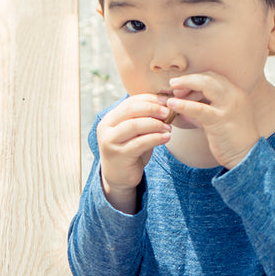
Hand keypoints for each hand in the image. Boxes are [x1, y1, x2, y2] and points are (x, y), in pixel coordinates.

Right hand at [96, 94, 172, 211]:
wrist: (119, 177)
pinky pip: (140, 143)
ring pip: (135, 125)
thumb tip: (166, 104)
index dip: (149, 99)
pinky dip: (156, 138)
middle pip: (131, 110)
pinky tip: (166, 137)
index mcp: (110, 118)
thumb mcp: (136, 133)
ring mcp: (110, 142)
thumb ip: (144, 119)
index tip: (166, 101)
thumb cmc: (130, 151)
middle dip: (153, 108)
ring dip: (155, 124)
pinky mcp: (119, 155)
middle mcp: (106, 128)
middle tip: (168, 112)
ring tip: (168, 127)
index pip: (130, 101)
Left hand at [168, 71, 259, 169]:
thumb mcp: (217, 120)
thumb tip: (182, 109)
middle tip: (173, 85)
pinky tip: (172, 104)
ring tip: (171, 93)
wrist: (246, 156)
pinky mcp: (221, 120)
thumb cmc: (231, 140)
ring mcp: (229, 106)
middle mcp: (235, 95)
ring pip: (206, 85)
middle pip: (209, 77)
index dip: (196, 79)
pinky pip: (200, 109)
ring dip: (186, 85)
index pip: (214, 77)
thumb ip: (202, 112)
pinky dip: (184, 105)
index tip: (181, 86)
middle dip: (189, 79)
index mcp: (235, 94)